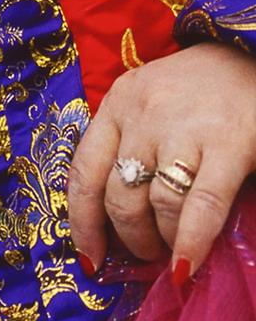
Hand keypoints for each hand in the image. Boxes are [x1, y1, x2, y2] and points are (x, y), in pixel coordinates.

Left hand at [69, 44, 255, 277]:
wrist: (249, 53)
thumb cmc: (196, 87)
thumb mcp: (146, 100)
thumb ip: (128, 143)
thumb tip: (113, 217)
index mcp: (117, 104)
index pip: (84, 171)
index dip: (82, 223)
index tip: (90, 259)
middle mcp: (142, 115)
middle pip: (118, 196)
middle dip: (130, 238)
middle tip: (147, 253)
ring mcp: (183, 129)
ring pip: (157, 205)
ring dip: (163, 242)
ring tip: (173, 253)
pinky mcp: (227, 144)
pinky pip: (202, 206)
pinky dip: (192, 243)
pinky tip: (187, 266)